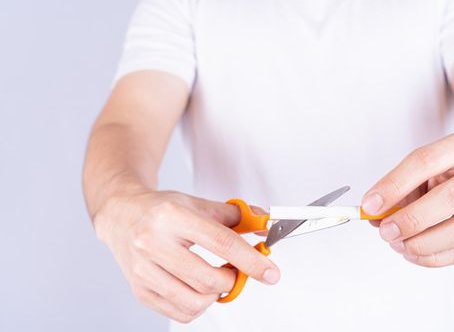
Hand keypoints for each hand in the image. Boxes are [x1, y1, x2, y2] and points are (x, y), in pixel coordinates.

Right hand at [94, 190, 279, 322]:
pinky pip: (179, 312)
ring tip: (216, 279)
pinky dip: (198, 305)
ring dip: (215, 295)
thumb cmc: (160, 210)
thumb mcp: (197, 203)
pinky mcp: (139, 290)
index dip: (251, 260)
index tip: (270, 272)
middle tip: (236, 271)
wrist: (121, 215)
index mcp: (171, 216)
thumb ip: (234, 215)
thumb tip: (263, 224)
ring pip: (194, 301)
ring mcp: (142, 270)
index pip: (221, 243)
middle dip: (233, 280)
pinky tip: (198, 288)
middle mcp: (152, 243)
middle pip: (208, 278)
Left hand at [362, 131, 453, 266]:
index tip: (370, 204)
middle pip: (448, 198)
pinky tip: (412, 252)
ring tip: (397, 243)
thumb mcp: (427, 168)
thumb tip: (374, 215)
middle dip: (409, 219)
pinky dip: (431, 257)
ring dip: (420, 243)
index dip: (394, 185)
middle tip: (385, 230)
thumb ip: (401, 188)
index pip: (425, 162)